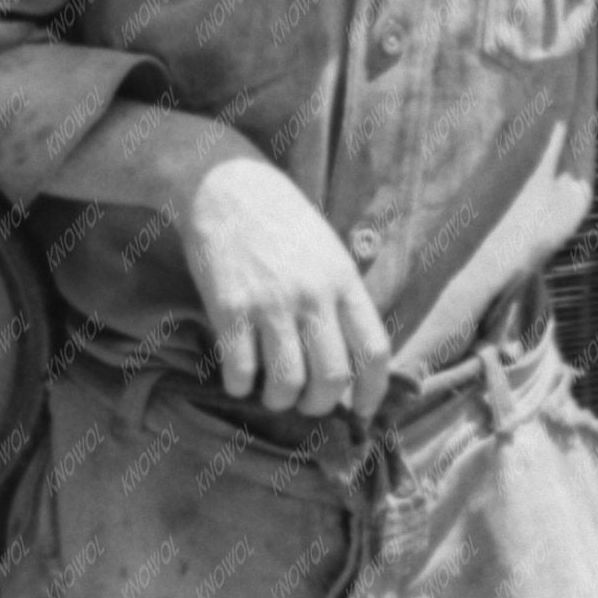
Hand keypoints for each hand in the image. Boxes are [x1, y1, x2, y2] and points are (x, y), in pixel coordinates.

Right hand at [176, 152, 391, 416]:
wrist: (223, 185)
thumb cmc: (278, 218)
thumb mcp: (327, 250)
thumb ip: (340, 297)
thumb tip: (349, 356)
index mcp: (344, 281)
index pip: (374, 351)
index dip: (373, 392)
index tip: (363, 412)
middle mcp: (313, 295)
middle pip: (332, 377)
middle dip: (320, 405)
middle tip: (306, 404)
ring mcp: (271, 303)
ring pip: (288, 382)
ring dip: (280, 401)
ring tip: (272, 395)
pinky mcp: (230, 307)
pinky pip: (241, 369)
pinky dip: (240, 386)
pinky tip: (238, 378)